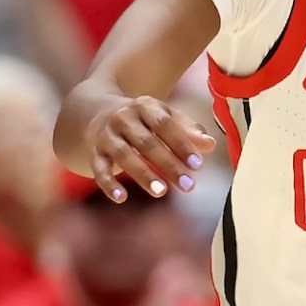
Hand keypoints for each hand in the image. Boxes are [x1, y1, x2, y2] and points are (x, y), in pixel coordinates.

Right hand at [78, 91, 213, 201]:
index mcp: (144, 106)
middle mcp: (123, 118)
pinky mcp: (95, 152)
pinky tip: (121, 198)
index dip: (181, 144)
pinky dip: (108, 184)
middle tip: (188, 186)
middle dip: (168, 164)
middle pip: (146, 142)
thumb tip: (210, 144)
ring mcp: (107, 135)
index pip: (165, 124)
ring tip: (161, 192)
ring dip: (143, 174)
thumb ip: (187, 130)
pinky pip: (99, 169)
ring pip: (124, 155)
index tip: (197, 164)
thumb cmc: (142, 120)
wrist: (97, 112)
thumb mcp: (164, 117)